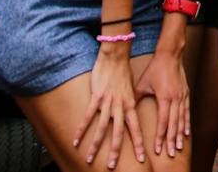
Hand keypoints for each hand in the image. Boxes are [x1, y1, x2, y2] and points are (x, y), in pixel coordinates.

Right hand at [73, 46, 143, 168]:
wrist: (116, 56)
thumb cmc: (123, 73)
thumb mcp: (132, 90)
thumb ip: (130, 103)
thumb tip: (130, 114)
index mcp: (131, 105)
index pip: (136, 129)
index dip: (138, 144)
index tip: (141, 158)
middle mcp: (121, 106)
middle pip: (118, 134)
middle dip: (115, 152)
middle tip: (112, 166)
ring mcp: (108, 102)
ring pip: (102, 129)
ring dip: (95, 145)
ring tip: (90, 159)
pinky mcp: (97, 97)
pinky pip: (88, 117)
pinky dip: (82, 130)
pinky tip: (75, 141)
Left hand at [135, 48, 189, 158]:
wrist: (170, 55)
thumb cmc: (155, 68)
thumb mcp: (142, 84)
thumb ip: (135, 98)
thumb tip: (125, 111)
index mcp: (165, 97)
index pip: (163, 121)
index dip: (161, 136)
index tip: (158, 148)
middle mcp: (175, 98)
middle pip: (174, 124)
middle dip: (172, 140)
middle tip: (171, 153)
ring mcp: (182, 96)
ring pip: (181, 119)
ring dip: (180, 134)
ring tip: (179, 146)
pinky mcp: (186, 94)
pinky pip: (187, 112)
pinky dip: (186, 123)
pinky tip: (186, 132)